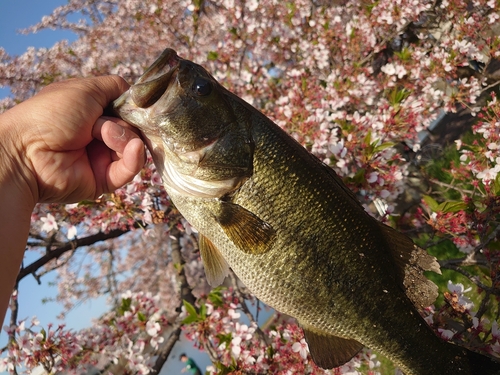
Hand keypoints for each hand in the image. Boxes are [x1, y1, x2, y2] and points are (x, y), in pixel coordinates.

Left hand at [0, 75, 144, 204]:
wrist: (27, 151)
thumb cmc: (51, 114)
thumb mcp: (86, 89)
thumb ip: (115, 87)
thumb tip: (139, 95)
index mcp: (92, 113)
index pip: (127, 110)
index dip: (134, 108)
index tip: (138, 106)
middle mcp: (99, 134)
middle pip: (133, 128)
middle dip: (124, 123)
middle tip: (101, 124)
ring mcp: (102, 157)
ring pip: (134, 147)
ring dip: (123, 137)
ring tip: (102, 135)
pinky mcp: (105, 179)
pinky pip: (130, 169)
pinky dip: (135, 156)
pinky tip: (134, 148)